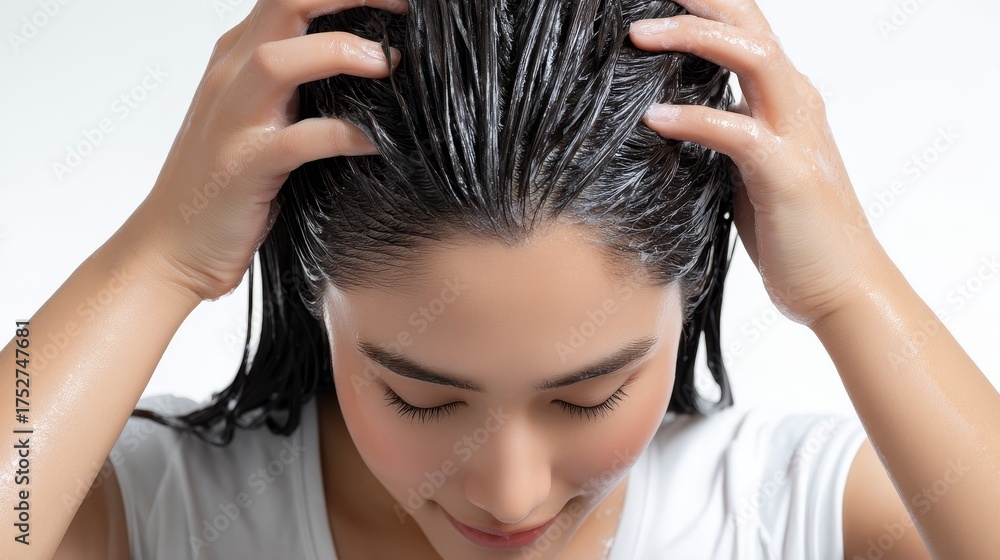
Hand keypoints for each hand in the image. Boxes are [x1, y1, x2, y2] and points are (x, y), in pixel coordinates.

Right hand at [128, 0, 404, 301]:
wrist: (171, 249)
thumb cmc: (225, 187)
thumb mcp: (259, 119)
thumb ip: (299, 86)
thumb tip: (370, 71)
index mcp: (236, 59)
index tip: (395, 0)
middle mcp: (230, 77)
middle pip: (285, 4)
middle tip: (403, 9)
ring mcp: (232, 121)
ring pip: (280, 61)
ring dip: (341, 53)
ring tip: (391, 64)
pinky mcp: (243, 167)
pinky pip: (299, 140)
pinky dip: (345, 135)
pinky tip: (378, 142)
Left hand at [630, 0, 885, 326]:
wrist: (840, 288)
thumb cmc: (790, 232)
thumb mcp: (747, 171)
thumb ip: (724, 136)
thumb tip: (671, 118)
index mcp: (785, 100)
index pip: (745, 31)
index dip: (705, 9)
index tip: (657, 1)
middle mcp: (796, 104)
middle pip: (750, 25)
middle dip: (701, 2)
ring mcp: (797, 135)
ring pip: (753, 58)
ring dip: (693, 39)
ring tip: (638, 36)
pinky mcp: (788, 174)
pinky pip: (737, 132)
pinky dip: (693, 119)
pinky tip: (654, 118)